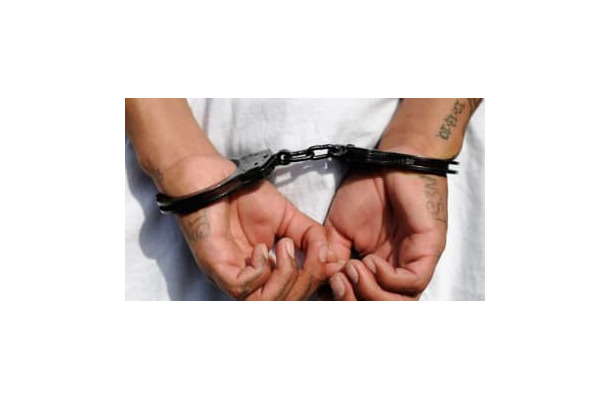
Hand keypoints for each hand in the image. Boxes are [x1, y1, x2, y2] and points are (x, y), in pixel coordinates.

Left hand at [161, 154, 333, 299]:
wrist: (215, 178)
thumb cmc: (245, 197)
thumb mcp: (289, 218)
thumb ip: (311, 237)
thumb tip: (332, 257)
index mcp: (264, 274)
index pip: (295, 296)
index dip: (315, 282)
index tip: (328, 258)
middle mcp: (247, 281)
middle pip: (283, 304)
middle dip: (306, 281)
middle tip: (311, 252)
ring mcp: (230, 276)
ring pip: (264, 303)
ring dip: (285, 277)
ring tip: (285, 246)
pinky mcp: (216, 267)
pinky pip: (242, 288)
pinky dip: (260, 271)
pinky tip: (261, 248)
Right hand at [324, 146, 447, 299]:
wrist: (387, 162)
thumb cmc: (367, 190)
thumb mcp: (338, 230)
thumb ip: (332, 258)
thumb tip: (323, 285)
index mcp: (377, 269)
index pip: (364, 300)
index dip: (344, 300)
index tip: (326, 284)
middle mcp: (397, 271)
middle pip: (381, 307)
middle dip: (354, 302)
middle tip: (337, 282)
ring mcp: (415, 263)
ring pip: (399, 303)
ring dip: (370, 294)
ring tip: (352, 271)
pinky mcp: (428, 251)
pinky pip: (412, 282)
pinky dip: (386, 279)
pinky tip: (370, 261)